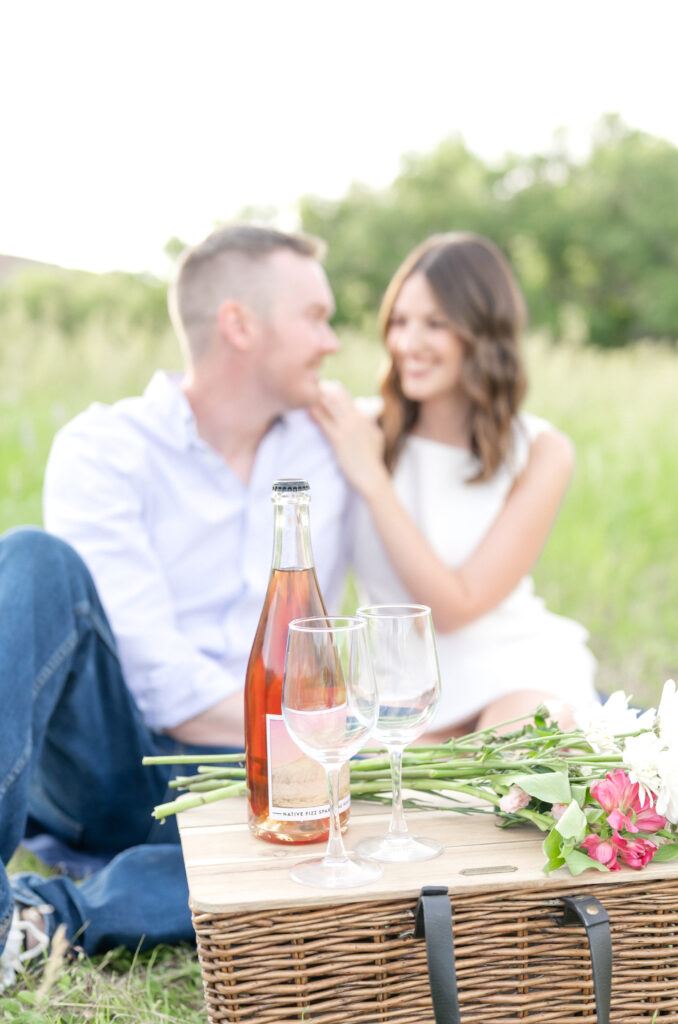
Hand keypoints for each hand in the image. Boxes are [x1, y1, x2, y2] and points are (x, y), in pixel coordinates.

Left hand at [311, 381, 388, 497]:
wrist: (371, 475)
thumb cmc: (373, 459)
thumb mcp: (375, 437)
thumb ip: (370, 424)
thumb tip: (368, 417)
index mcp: (362, 416)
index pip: (344, 395)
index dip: (330, 389)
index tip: (319, 388)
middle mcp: (355, 418)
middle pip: (336, 395)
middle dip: (321, 389)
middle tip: (307, 388)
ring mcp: (347, 427)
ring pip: (329, 405)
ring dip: (317, 398)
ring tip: (304, 394)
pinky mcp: (338, 439)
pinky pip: (324, 422)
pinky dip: (315, 414)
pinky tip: (306, 410)